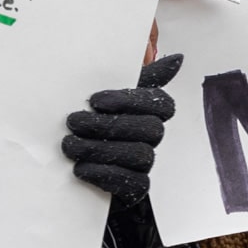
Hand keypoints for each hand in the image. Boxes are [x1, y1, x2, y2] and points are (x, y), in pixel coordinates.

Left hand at [64, 53, 181, 204]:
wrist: (74, 167)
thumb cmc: (92, 125)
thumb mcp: (109, 96)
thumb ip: (140, 77)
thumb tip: (178, 59)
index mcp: (148, 110)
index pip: (161, 103)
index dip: (130, 100)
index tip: (95, 100)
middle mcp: (151, 137)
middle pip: (151, 129)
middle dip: (109, 125)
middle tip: (74, 121)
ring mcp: (145, 164)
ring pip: (141, 155)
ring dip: (101, 149)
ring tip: (70, 144)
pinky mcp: (136, 188)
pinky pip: (132, 182)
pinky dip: (104, 173)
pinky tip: (81, 168)